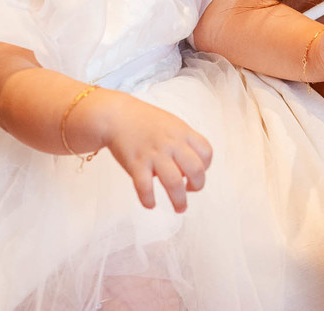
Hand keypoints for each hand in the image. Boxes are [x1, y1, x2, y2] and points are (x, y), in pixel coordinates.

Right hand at [97, 93, 212, 212]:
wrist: (117, 115)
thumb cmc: (145, 121)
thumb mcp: (172, 124)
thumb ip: (184, 142)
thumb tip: (191, 167)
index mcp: (183, 133)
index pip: (207, 152)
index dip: (206, 167)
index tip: (196, 173)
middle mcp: (171, 143)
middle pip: (196, 170)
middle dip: (198, 186)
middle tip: (190, 191)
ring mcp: (154, 154)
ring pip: (174, 183)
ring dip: (179, 200)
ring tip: (179, 207)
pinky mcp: (136, 163)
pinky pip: (145, 187)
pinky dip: (149, 200)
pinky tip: (150, 203)